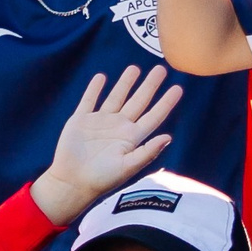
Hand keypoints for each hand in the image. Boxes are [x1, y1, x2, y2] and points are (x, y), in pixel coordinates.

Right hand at [30, 66, 182, 224]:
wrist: (72, 182)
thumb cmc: (102, 179)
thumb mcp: (128, 166)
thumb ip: (148, 151)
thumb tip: (169, 137)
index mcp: (132, 138)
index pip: (154, 116)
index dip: (166, 102)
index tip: (178, 88)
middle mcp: (119, 127)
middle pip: (138, 101)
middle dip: (149, 85)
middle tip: (161, 69)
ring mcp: (100, 122)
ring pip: (116, 97)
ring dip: (125, 83)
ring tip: (134, 68)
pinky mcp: (81, 120)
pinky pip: (89, 100)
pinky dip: (94, 88)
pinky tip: (101, 78)